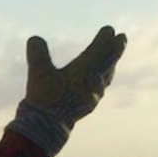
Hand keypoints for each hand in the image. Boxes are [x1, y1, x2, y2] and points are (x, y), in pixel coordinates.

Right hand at [7, 26, 126, 156]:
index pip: (99, 50)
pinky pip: (102, 87)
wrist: (46, 127)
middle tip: (122, 38)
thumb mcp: (37, 73)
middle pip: (109, 62)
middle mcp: (93, 82)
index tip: (109, 29)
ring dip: (112, 63)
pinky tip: (102, 80)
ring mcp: (93, 95)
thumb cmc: (43, 98)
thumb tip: (35, 38)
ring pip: (107, 75)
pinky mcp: (89, 105)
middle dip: (116, 49)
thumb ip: (37, 54)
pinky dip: (105, 77)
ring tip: (114, 57)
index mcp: (84, 71)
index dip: (104, 39)